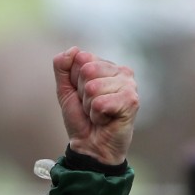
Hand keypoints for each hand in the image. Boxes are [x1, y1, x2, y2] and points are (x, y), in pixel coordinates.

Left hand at [52, 46, 138, 165]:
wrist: (89, 145)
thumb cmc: (80, 117)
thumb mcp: (65, 89)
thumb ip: (62, 66)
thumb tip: (74, 50)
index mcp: (105, 65)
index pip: (80, 58)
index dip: (74, 80)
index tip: (81, 94)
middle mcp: (121, 71)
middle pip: (87, 71)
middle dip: (82, 93)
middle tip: (91, 106)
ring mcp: (129, 85)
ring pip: (92, 87)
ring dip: (89, 106)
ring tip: (98, 114)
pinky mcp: (132, 101)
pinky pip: (100, 102)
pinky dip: (97, 115)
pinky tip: (106, 119)